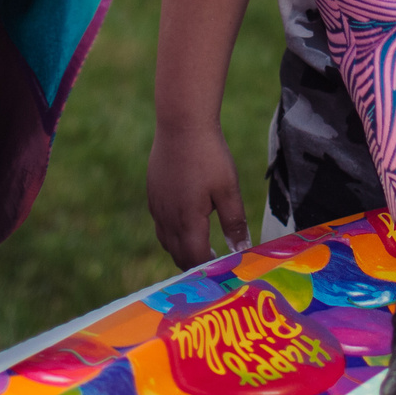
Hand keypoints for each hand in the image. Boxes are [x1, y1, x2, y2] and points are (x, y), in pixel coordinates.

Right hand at [148, 120, 248, 268]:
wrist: (181, 124)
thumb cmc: (209, 155)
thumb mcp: (228, 189)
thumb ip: (234, 222)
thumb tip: (242, 248)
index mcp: (187, 220)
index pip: (194, 258)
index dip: (207, 269)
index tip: (221, 271)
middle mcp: (167, 218)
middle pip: (177, 254)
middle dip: (194, 264)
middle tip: (213, 264)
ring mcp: (157, 206)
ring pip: (166, 241)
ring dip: (181, 250)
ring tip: (200, 247)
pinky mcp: (153, 193)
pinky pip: (159, 224)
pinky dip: (171, 233)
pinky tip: (185, 223)